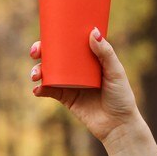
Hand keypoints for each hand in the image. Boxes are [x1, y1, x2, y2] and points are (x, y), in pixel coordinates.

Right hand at [29, 29, 146, 148]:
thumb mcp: (115, 71)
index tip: (46, 35)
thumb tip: (92, 31)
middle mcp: (78, 69)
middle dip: (41, 52)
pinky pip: (50, 91)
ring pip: (49, 73)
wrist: (118, 125)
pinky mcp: (67, 99)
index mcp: (89, 58)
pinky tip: (37, 90)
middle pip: (55, 56)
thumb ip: (105, 53)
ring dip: (38, 71)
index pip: (70, 43)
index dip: (56, 37)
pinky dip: (41, 90)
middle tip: (35, 53)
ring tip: (35, 75)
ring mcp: (71, 83)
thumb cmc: (121, 96)